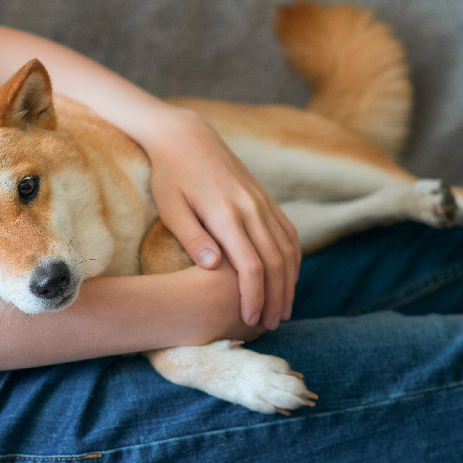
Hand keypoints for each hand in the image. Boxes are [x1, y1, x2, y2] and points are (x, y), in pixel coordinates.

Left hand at [144, 107, 300, 329]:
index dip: (254, 296)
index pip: (250, 265)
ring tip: (283, 309)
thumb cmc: (169, 175)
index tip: (251, 320)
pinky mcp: (264, 197)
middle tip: (271, 326)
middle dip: (276, 297)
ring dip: (290, 282)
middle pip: (275, 262)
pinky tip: (288, 277)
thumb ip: (191, 237)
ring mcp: (262, 201)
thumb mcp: (170, 207)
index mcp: (226, 213)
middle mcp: (251, 207)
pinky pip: (288, 232)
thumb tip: (211, 267)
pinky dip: (293, 258)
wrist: (186, 136)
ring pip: (288, 248)